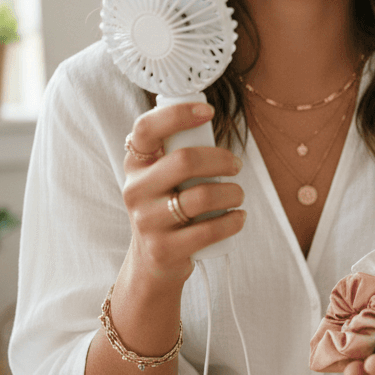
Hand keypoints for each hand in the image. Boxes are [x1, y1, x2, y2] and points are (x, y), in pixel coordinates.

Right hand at [122, 102, 245, 284]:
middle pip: (184, 161)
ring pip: (202, 196)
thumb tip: (207, 117)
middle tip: (237, 166)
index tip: (208, 111)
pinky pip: (209, 230)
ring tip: (238, 195)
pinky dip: (233, 221)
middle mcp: (135, 191)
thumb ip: (175, 153)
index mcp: (135, 165)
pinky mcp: (165, 249)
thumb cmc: (167, 209)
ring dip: (232, 193)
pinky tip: (239, 217)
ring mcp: (147, 222)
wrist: (152, 263)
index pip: (146, 129)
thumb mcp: (160, 179)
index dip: (177, 114)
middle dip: (221, 160)